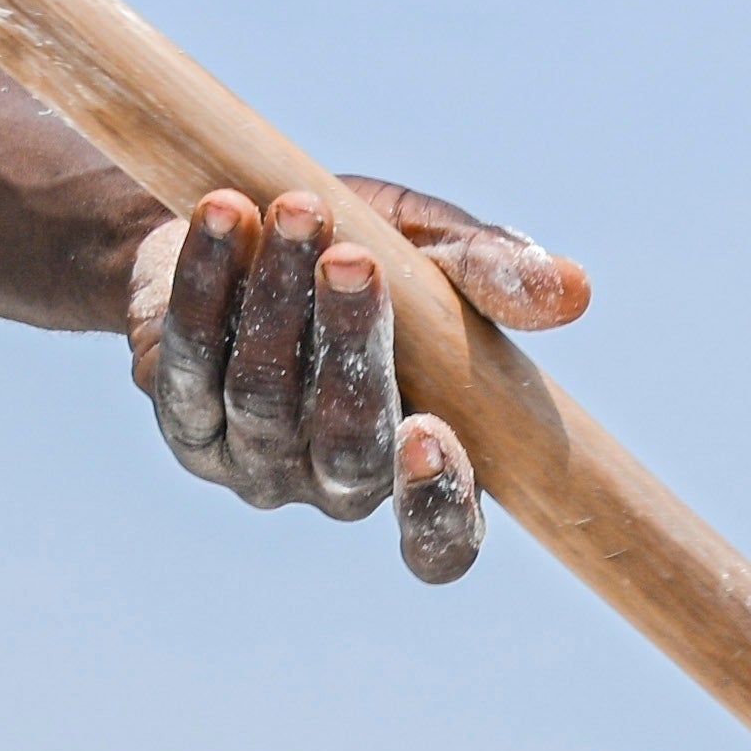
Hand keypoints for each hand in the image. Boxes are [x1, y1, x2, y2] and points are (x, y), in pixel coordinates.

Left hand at [118, 179, 587, 586]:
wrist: (232, 224)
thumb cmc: (360, 247)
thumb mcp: (434, 250)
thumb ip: (493, 274)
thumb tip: (571, 290)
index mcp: (417, 468)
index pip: (438, 542)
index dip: (436, 509)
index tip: (433, 434)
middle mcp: (332, 483)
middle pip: (346, 445)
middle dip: (354, 348)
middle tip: (358, 259)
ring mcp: (250, 461)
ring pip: (263, 395)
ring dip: (279, 298)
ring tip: (295, 208)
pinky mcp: (180, 418)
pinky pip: (187, 359)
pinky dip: (205, 284)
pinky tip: (222, 215)